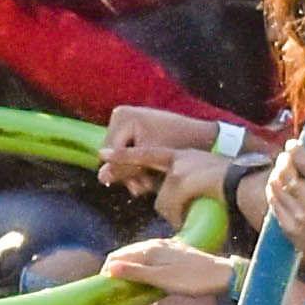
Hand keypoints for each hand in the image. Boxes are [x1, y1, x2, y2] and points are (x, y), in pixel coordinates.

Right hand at [98, 108, 227, 192]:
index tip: (140, 184)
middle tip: (144, 188)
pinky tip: (149, 176)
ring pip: (120, 157)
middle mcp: (121, 116)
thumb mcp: (149, 156)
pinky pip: (128, 152)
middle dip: (129, 173)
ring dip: (133, 173)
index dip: (123, 171)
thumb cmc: (178, 142)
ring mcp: (127, 122)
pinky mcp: (135, 130)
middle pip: (114, 155)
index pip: (111, 152)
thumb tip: (100, 178)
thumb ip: (125, 168)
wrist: (203, 137)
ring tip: (148, 185)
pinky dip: (138, 166)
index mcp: (123, 117)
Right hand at [104, 235, 241, 299]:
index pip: (117, 256)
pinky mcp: (174, 250)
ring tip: (124, 283)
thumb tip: (109, 268)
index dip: (107, 271)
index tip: (104, 288)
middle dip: (115, 267)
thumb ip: (136, 273)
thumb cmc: (192, 280)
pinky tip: (145, 274)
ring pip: (137, 253)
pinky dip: (141, 264)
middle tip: (111, 288)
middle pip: (125, 253)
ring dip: (128, 266)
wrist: (221, 275)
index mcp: (149, 250)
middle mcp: (155, 244)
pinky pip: (149, 255)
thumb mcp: (161, 280)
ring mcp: (165, 246)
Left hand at [257, 145, 304, 265]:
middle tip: (285, 157)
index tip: (293, 144)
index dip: (296, 150)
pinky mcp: (288, 227)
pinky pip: (273, 201)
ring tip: (280, 171)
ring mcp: (298, 217)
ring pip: (276, 185)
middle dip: (284, 160)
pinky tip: (277, 186)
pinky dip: (273, 189)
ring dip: (276, 174)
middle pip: (287, 173)